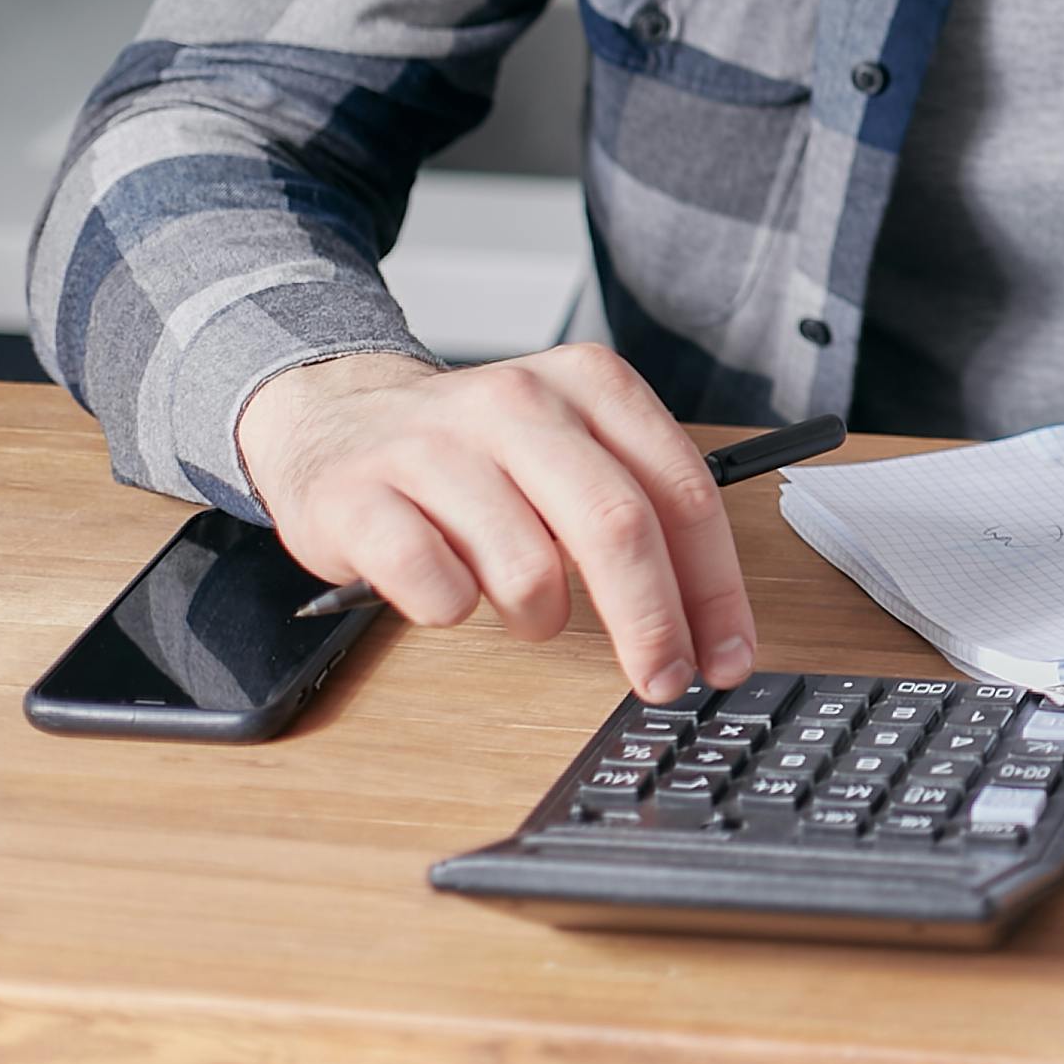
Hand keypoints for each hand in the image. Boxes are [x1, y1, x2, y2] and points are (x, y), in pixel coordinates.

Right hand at [233, 345, 756, 702]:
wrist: (335, 414)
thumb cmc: (475, 452)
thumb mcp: (571, 446)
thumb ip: (641, 506)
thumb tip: (707, 619)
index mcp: (590, 385)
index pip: (683, 491)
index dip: (716, 586)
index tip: (728, 653)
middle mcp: (519, 402)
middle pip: (618, 528)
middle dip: (654, 623)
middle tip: (664, 679)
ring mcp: (434, 446)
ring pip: (528, 570)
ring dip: (540, 617)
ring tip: (525, 605)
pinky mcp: (360, 497)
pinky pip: (436, 587)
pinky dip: (453, 609)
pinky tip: (449, 588)